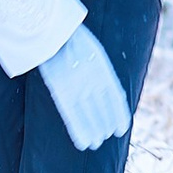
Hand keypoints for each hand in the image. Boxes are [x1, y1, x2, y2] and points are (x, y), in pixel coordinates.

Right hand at [39, 25, 131, 151]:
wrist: (51, 28)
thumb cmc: (69, 37)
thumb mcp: (92, 50)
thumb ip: (99, 69)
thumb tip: (107, 88)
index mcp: (102, 68)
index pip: (115, 97)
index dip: (119, 115)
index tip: (121, 129)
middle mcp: (93, 79)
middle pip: (103, 109)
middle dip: (105, 124)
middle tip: (106, 137)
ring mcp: (78, 85)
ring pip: (90, 115)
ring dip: (94, 131)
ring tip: (96, 143)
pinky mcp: (61, 90)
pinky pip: (72, 115)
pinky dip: (79, 130)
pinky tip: (83, 143)